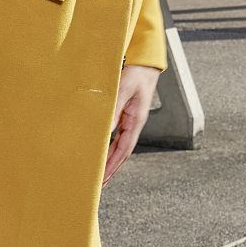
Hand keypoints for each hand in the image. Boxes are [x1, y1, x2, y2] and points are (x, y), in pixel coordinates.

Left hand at [103, 63, 160, 182]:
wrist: (145, 63)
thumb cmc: (137, 74)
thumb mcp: (124, 89)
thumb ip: (114, 108)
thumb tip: (105, 129)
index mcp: (136, 120)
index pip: (125, 149)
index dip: (114, 165)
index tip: (104, 178)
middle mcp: (135, 123)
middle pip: (123, 151)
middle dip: (112, 168)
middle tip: (99, 183)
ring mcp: (131, 120)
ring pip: (120, 145)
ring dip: (111, 159)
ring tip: (100, 173)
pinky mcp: (127, 114)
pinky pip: (118, 135)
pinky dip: (111, 146)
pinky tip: (103, 151)